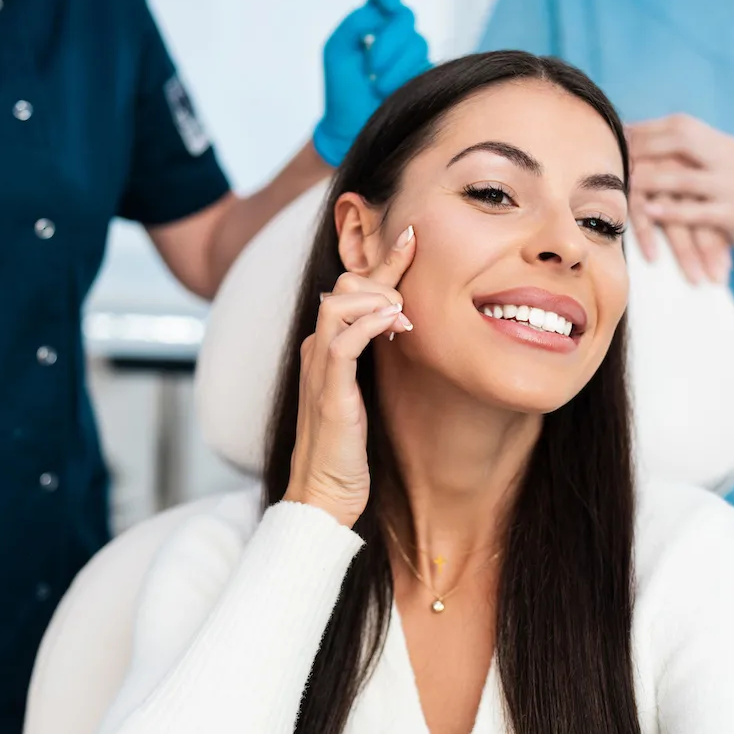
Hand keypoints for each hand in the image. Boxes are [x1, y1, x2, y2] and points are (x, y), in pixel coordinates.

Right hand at [284, 225, 416, 526]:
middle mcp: (317, 351)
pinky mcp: (328, 393)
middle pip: (343, 286)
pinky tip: (394, 322)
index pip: (351, 290)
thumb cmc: (347, 451)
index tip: (411, 237)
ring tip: (405, 312)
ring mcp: (319, 370)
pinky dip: (368, 325)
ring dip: (378, 297)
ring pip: (338, 304)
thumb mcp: (364, 395)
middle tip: (415, 277)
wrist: (323, 496)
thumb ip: (375, 361)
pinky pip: (342, 343)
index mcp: (326, 348)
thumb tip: (405, 328)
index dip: (382, 261)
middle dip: (383, 272)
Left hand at [313, 0, 430, 167]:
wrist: (351, 131)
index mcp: (371, 24)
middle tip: (370, 67)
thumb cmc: (341, 92)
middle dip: (389, 41)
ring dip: (395, 65)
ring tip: (377, 87)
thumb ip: (354, 23)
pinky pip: (427, 65)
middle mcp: (394, 36)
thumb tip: (380, 12)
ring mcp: (411, 56)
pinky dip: (406, 77)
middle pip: (406, 18)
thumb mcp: (337, 52)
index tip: (385, 8)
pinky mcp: (424, 76)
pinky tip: (390, 92)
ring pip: (418, 42)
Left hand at [627, 115, 733, 263]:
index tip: (619, 133)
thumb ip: (691, 156)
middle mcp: (728, 159)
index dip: (648, 128)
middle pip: (684, 140)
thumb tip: (645, 144)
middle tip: (617, 153)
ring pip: (687, 178)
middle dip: (647, 145)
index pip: (681, 125)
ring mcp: (733, 186)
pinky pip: (699, 212)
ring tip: (625, 180)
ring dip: (652, 178)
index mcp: (722, 144)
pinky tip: (650, 211)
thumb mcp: (719, 170)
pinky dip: (672, 211)